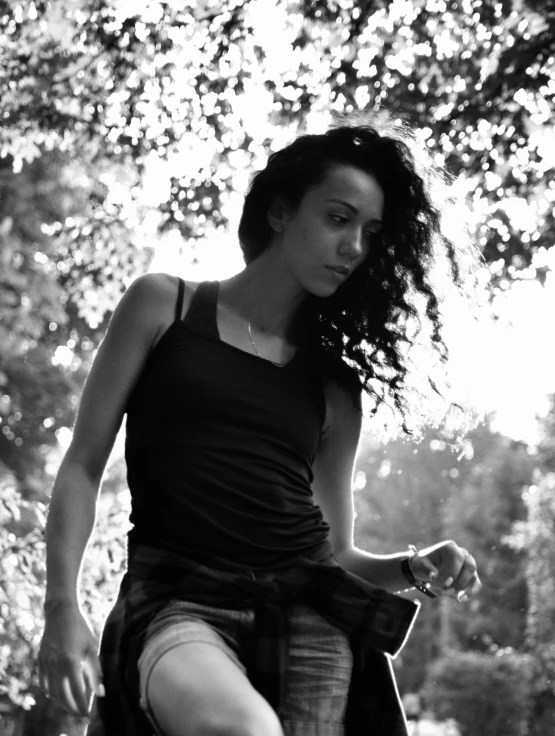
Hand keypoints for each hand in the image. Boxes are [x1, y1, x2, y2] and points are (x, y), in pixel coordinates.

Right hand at [38, 600, 104, 715]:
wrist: (60, 613)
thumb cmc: (80, 629)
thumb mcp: (92, 648)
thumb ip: (96, 672)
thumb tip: (101, 693)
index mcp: (71, 662)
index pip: (77, 692)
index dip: (82, 705)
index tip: (88, 714)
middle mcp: (56, 665)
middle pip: (62, 696)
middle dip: (72, 707)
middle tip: (80, 713)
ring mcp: (46, 663)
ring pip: (51, 692)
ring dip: (61, 702)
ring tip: (72, 705)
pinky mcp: (40, 661)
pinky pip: (43, 683)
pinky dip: (50, 692)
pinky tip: (59, 693)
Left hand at [410, 540, 480, 601]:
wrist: (425, 568)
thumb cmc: (424, 564)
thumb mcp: (421, 564)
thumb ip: (427, 569)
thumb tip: (434, 576)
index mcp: (450, 548)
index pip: (457, 560)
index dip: (450, 574)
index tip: (437, 584)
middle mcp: (462, 554)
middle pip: (469, 567)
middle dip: (457, 581)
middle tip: (443, 590)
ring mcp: (468, 565)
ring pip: (473, 576)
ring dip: (461, 588)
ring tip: (448, 594)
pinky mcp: (470, 576)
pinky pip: (476, 584)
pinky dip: (471, 592)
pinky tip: (461, 599)